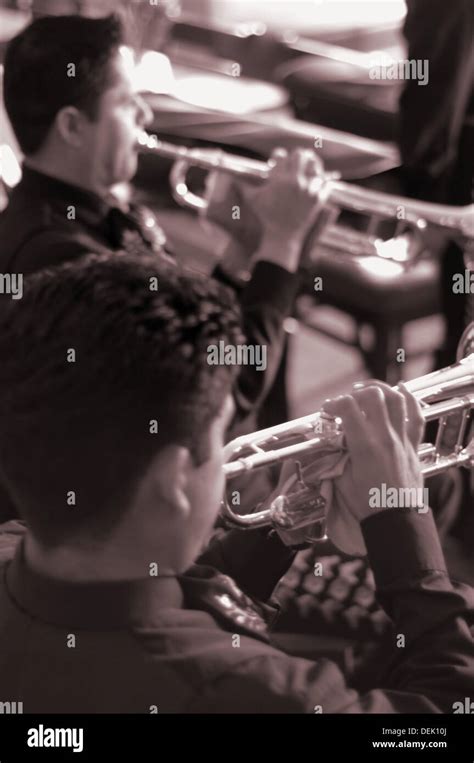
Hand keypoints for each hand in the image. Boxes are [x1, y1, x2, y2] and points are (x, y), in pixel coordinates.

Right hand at [204, 147, 327, 254]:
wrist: (282, 237)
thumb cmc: (265, 217)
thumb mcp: (252, 200)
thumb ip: (243, 186)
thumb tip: (231, 179)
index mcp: (278, 178)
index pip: (280, 155)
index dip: (278, 156)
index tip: (277, 162)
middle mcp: (294, 181)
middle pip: (300, 155)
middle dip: (296, 157)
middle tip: (295, 161)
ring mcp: (308, 189)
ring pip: (316, 165)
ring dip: (312, 164)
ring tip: (309, 168)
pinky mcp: (317, 198)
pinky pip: (325, 182)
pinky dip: (322, 180)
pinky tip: (317, 182)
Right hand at [320, 382, 424, 553]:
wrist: (395, 520)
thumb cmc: (367, 504)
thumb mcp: (342, 479)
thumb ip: (337, 456)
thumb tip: (334, 442)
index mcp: (365, 446)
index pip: (349, 408)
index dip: (334, 404)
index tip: (327, 410)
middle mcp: (386, 438)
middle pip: (374, 396)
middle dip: (356, 393)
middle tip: (347, 401)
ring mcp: (402, 440)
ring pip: (397, 400)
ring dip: (380, 390)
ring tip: (368, 391)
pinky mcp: (412, 445)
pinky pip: (416, 417)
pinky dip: (409, 400)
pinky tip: (401, 391)